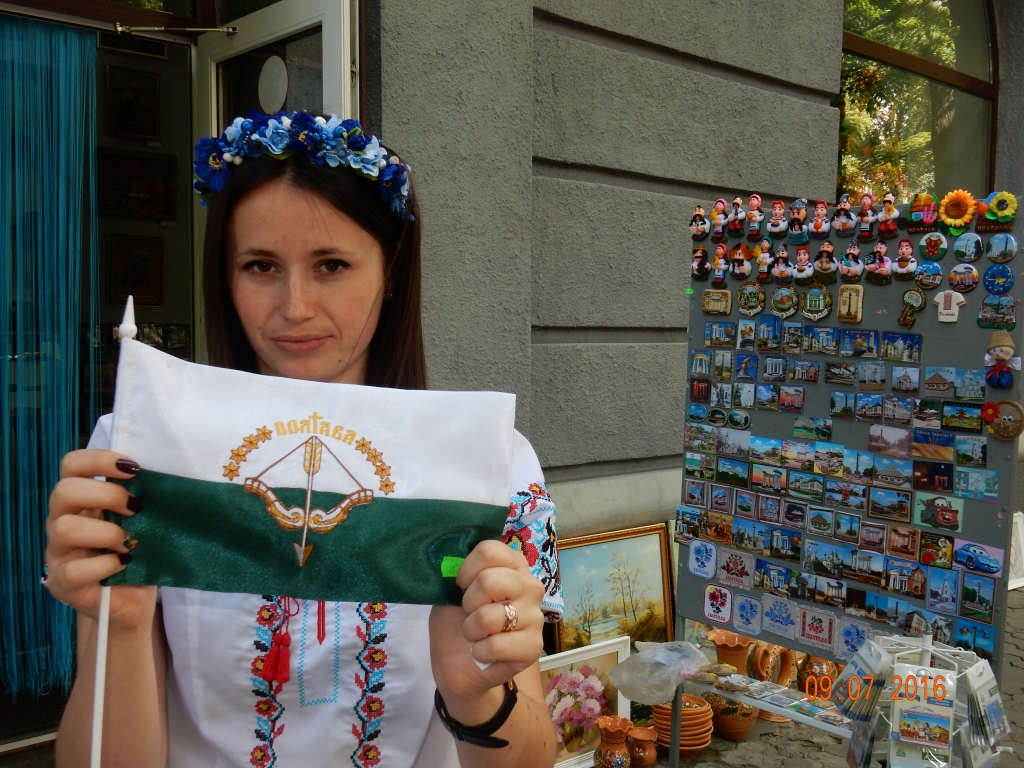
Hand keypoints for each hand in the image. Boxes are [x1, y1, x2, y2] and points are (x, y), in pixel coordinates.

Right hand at [46, 449, 156, 631]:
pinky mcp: (61, 583)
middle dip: (107, 495)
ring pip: (64, 528)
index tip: (134, 468)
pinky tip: (123, 565)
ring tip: (130, 543)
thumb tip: (163, 477)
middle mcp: (61, 521)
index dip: (100, 459)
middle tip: (136, 508)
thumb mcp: (140, 520)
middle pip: (63, 491)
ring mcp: (57, 553)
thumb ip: (139, 498)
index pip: (71, 464)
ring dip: (106, 532)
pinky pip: (74, 570)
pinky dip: (104, 565)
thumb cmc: (137, 553)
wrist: (131, 600)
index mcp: (79, 499)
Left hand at [429, 540, 544, 718]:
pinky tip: (484, 652)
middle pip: (489, 581)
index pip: (489, 551)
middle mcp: (530, 585)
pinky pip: (495, 645)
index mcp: (512, 565)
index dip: (465, 570)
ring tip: (476, 634)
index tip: (461, 586)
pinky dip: (479, 652)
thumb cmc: (457, 621)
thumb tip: (451, 563)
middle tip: (470, 613)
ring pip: (489, 616)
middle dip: (468, 603)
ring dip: (471, 630)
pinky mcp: (534, 646)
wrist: (459, 664)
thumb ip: (457, 572)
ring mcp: (535, 616)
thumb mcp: (450, 591)